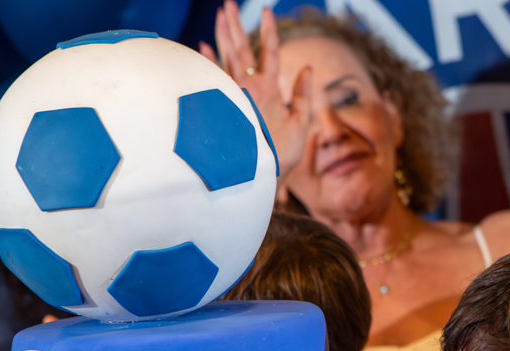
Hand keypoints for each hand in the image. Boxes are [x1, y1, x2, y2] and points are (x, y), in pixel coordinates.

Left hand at [199, 0, 312, 176]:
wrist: (254, 175)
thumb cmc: (280, 154)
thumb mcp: (299, 125)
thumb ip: (302, 96)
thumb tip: (307, 69)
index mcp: (269, 89)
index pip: (270, 52)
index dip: (270, 30)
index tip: (268, 11)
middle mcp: (248, 86)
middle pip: (241, 48)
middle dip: (235, 24)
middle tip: (229, 3)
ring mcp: (233, 94)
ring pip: (225, 57)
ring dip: (222, 34)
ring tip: (219, 14)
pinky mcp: (223, 105)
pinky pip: (213, 77)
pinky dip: (208, 60)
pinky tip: (202, 46)